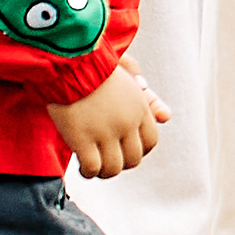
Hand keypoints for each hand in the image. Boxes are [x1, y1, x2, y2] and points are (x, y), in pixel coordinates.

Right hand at [48, 68, 167, 178]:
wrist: (69, 62)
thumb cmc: (93, 64)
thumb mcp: (128, 75)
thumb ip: (146, 96)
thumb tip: (166, 117)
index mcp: (140, 108)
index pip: (151, 141)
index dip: (139, 151)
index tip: (124, 151)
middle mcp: (127, 123)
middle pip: (134, 158)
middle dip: (121, 163)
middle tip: (107, 161)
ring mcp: (105, 133)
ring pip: (114, 168)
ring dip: (104, 172)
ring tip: (94, 169)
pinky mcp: (82, 138)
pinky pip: (92, 167)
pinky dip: (88, 172)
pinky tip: (82, 169)